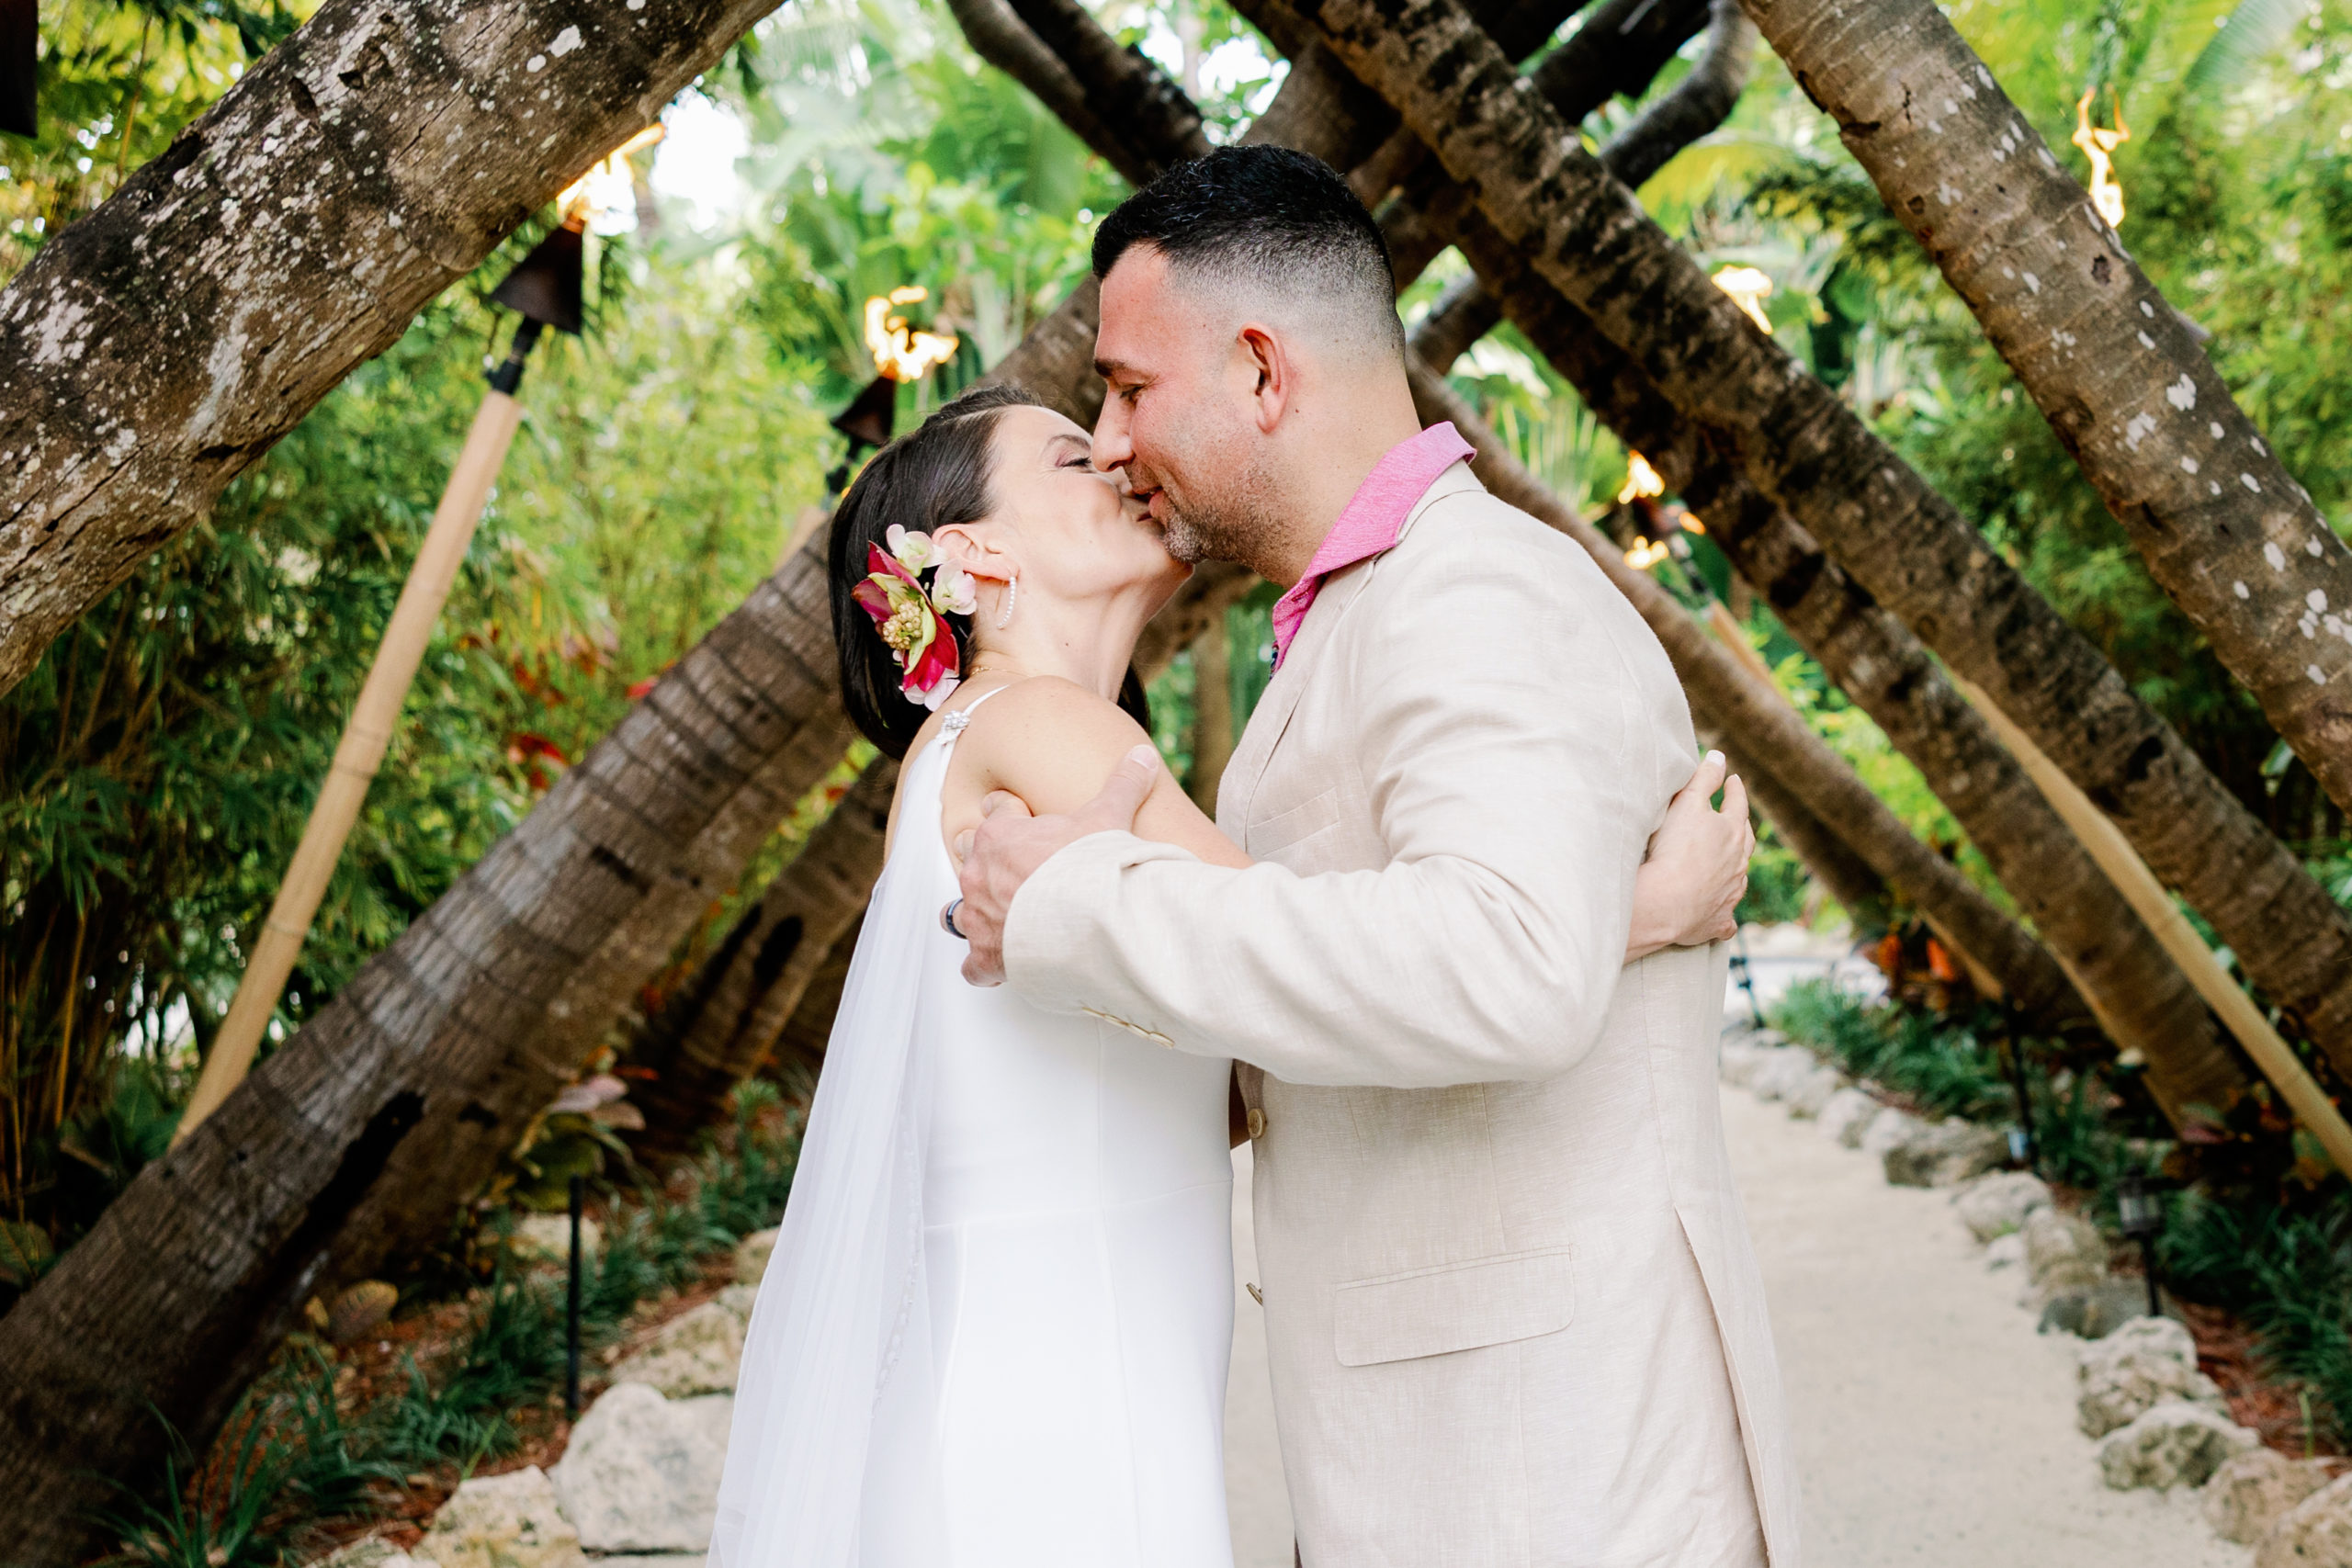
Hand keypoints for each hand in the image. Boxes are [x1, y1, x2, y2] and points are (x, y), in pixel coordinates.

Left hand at [952, 743, 1162, 985]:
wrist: (1090, 920)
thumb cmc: (1092, 865)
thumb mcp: (1110, 817)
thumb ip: (1123, 785)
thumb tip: (1144, 755)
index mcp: (1002, 834)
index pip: (997, 810)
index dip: (1011, 811)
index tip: (1020, 812)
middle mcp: (981, 872)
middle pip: (969, 853)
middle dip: (986, 856)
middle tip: (1012, 863)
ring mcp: (980, 915)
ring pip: (958, 910)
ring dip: (975, 910)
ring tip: (995, 914)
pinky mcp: (988, 955)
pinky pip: (974, 966)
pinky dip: (984, 967)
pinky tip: (998, 969)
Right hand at [1626, 750, 1752, 961]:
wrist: (1667, 903)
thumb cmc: (1675, 850)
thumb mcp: (1688, 804)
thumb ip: (1705, 778)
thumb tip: (1720, 756)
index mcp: (1732, 833)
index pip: (1738, 804)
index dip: (1734, 790)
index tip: (1733, 780)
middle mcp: (1738, 864)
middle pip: (1745, 842)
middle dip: (1741, 827)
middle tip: (1737, 819)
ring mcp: (1730, 894)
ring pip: (1739, 878)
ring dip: (1736, 869)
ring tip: (1731, 862)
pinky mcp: (1718, 922)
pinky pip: (1726, 920)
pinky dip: (1726, 915)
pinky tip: (1725, 917)